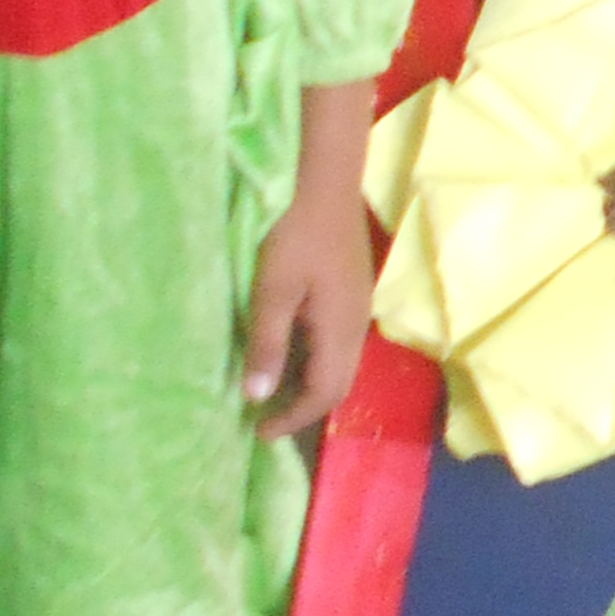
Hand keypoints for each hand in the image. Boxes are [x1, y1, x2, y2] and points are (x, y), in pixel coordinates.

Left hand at [240, 80, 378, 438]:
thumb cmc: (294, 235)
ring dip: (309, 386)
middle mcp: (356, 327)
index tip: (258, 431)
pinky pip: (337, 345)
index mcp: (340, 330)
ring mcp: (357, 310)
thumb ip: (266, 343)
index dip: (292, 418)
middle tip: (265, 419)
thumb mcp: (272, 290)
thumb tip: (257, 394)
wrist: (326, 184)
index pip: (323, 393)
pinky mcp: (351, 295)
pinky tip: (289, 352)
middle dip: (304, 408)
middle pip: (338, 385)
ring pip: (340, 365)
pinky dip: (314, 363)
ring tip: (272, 392)